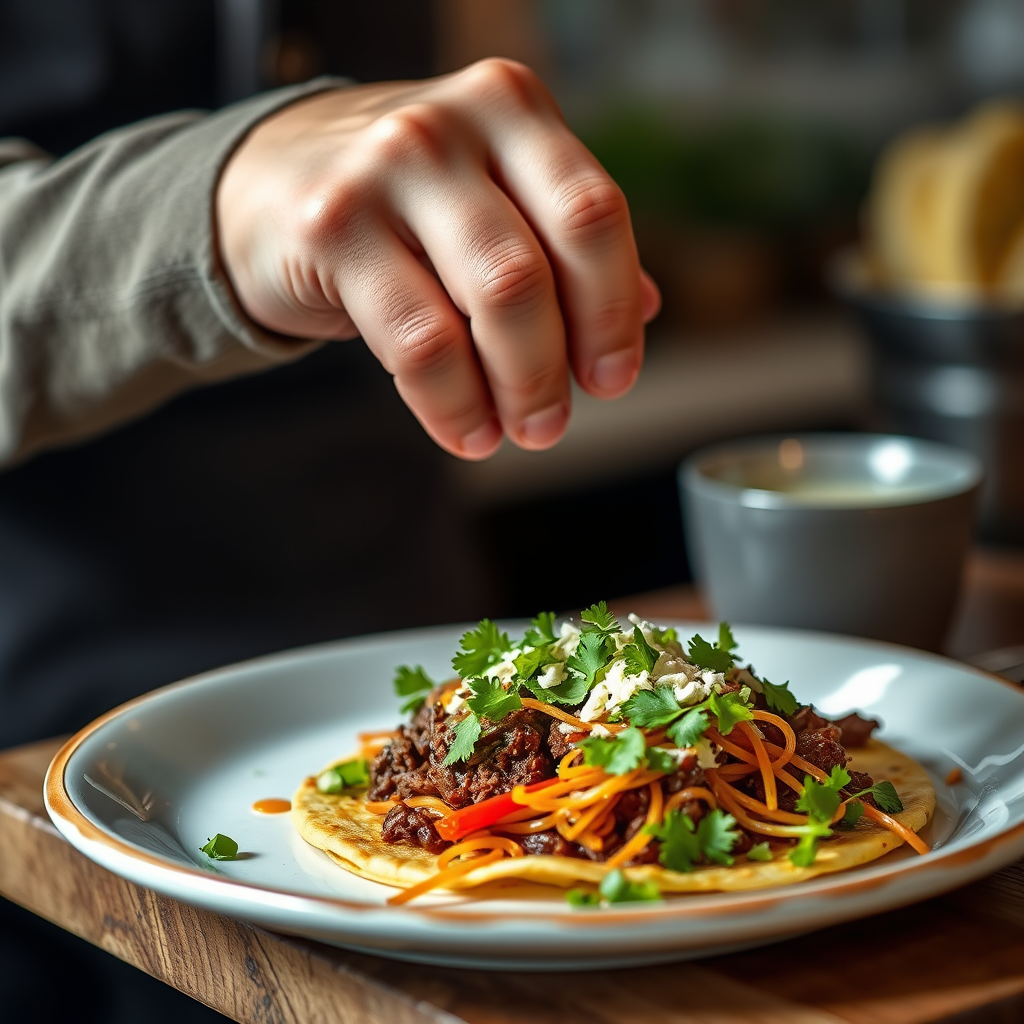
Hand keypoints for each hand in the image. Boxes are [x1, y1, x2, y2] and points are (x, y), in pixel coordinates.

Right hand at [217, 59, 659, 458]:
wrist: (269, 184)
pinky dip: (451, 403)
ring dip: (513, 390)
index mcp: (510, 107)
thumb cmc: (403, 203)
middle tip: (551, 423)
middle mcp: (450, 126)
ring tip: (515, 433)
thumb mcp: (491, 198)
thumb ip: (564, 243)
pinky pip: (416, 341)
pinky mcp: (331, 228)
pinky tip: (464, 430)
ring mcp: (384, 169)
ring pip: (487, 301)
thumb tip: (648, 309)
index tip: (611, 377)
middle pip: (538, 269)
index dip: (613, 311)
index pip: (593, 216)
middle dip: (555, 367)